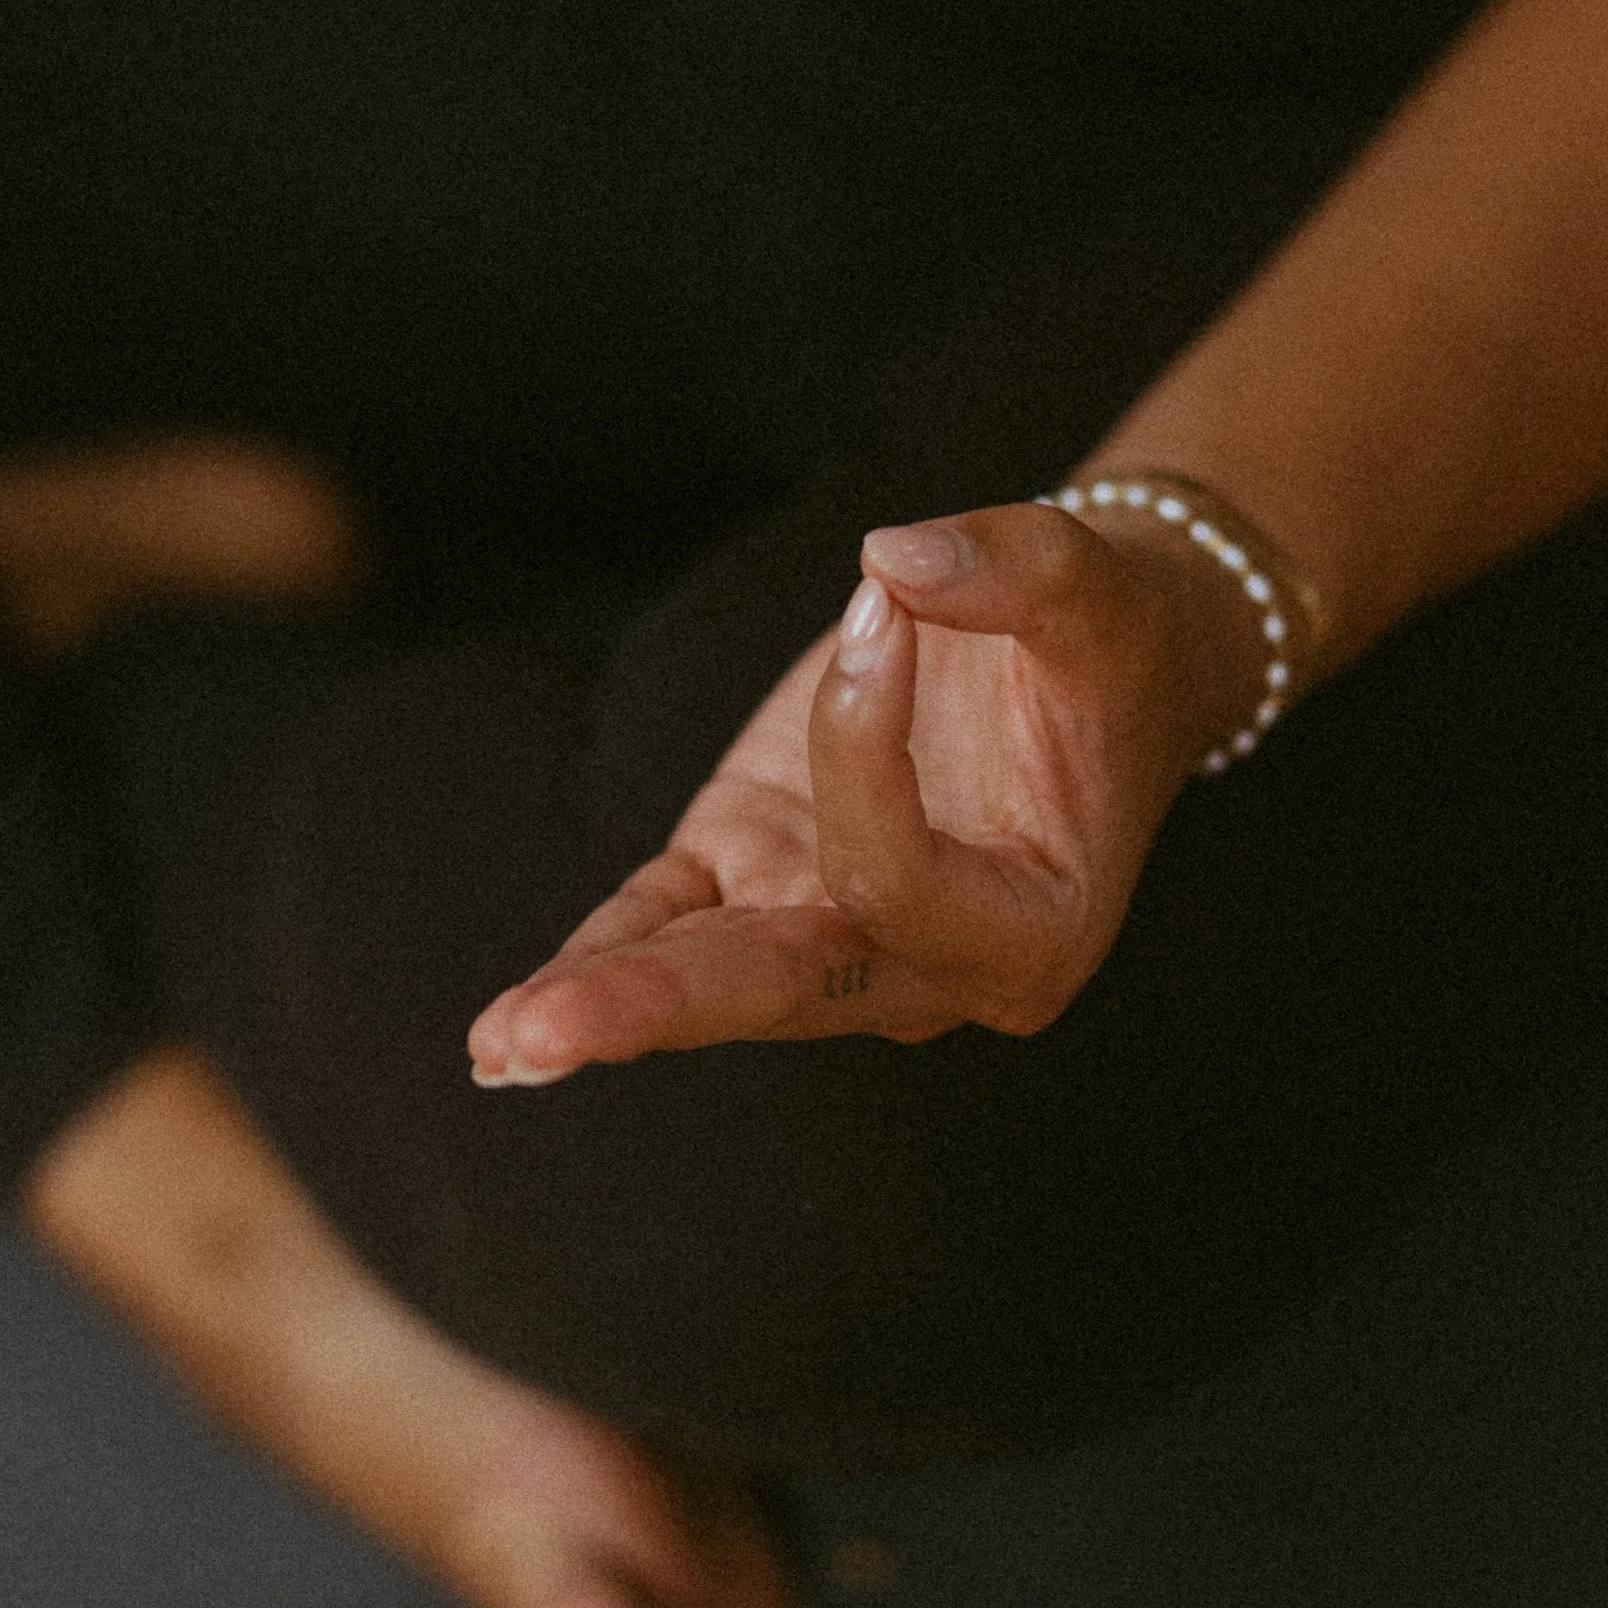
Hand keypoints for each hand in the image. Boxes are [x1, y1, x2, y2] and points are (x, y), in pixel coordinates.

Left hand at [468, 503, 1254, 1082]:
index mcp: (1029, 933)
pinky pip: (670, 928)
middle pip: (783, 987)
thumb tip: (890, 563)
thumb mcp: (1095, 589)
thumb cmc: (1108, 638)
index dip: (863, 748)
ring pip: (709, 975)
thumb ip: (1011, 571)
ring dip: (602, 1004)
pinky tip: (510, 1027)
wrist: (1090, 660)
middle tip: (541, 1036)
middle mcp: (926, 969)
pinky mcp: (759, 877)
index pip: (897, 881)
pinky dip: (599, 959)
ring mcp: (831, 930)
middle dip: (659, 1005)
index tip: (883, 605)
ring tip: (499, 1044)